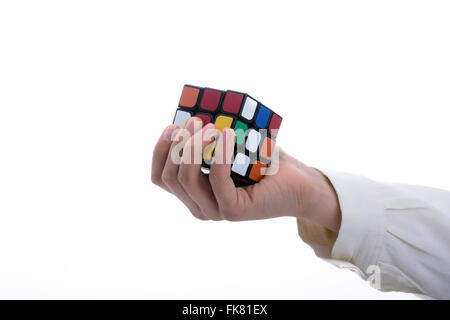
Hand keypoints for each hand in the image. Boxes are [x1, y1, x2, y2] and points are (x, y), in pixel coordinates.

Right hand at [151, 117, 340, 232]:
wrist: (298, 181)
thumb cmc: (263, 161)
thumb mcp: (229, 146)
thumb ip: (207, 137)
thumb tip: (192, 113)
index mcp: (193, 193)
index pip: (159, 177)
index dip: (160, 150)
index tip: (172, 125)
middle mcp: (199, 206)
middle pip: (169, 176)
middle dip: (178, 144)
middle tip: (197, 120)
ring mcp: (215, 211)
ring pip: (185, 179)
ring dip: (194, 147)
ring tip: (213, 127)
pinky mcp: (233, 211)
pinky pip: (215, 179)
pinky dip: (218, 154)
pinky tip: (226, 135)